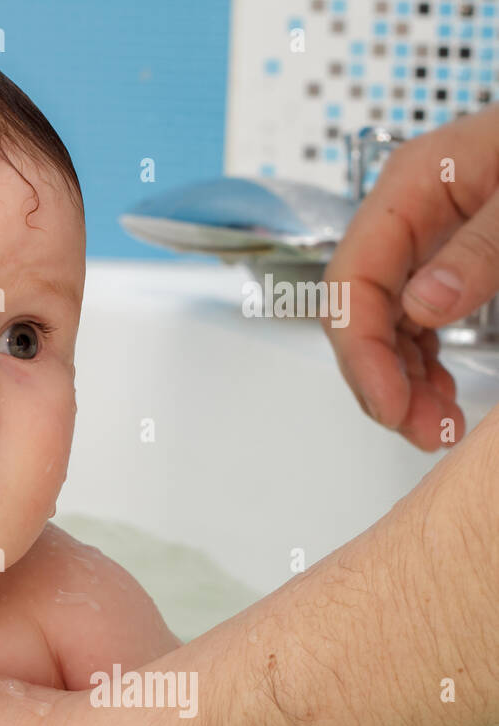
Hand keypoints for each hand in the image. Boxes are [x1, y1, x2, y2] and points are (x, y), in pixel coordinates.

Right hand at [322, 104, 498, 450]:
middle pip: (361, 310)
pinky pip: (416, 320)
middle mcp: (406, 215)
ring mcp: (424, 239)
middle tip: (424, 430)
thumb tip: (425, 307)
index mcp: (411, 186)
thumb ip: (480, 246)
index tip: (391, 405)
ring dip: (401, 381)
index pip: (353, 280)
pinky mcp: (448, 259)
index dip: (361, 351)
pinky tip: (439, 393)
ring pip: (386, 324)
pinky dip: (421, 363)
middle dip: (381, 378)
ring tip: (436, 425)